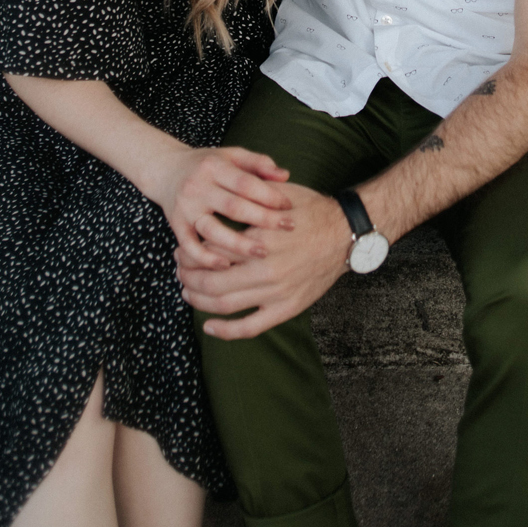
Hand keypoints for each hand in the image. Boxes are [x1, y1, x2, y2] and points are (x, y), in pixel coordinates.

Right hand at [150, 146, 293, 268]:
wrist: (166, 170)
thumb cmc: (208, 164)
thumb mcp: (232, 155)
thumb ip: (259, 163)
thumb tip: (285, 175)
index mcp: (214, 167)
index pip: (246, 183)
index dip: (270, 195)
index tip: (289, 207)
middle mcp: (197, 187)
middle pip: (233, 207)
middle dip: (263, 219)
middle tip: (288, 227)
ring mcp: (185, 208)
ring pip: (212, 230)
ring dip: (238, 244)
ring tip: (262, 252)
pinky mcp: (175, 225)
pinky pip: (189, 246)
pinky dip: (205, 258)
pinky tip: (225, 265)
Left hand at [178, 184, 351, 339]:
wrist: (347, 234)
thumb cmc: (314, 211)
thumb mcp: (282, 196)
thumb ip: (251, 197)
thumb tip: (220, 195)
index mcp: (260, 238)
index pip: (211, 251)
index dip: (190, 252)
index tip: (182, 251)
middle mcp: (265, 268)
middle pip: (210, 280)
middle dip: (187, 277)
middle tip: (179, 271)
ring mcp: (275, 291)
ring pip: (223, 305)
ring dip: (198, 301)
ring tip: (188, 293)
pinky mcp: (286, 308)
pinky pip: (249, 327)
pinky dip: (225, 331)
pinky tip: (209, 326)